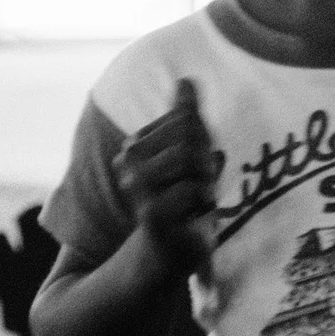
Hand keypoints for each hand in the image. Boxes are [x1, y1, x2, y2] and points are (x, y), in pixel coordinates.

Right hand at [112, 78, 218, 276]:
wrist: (165, 256)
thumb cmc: (180, 203)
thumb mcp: (184, 156)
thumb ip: (185, 119)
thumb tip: (186, 80)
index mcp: (135, 145)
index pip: (185, 118)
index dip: (201, 141)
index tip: (194, 167)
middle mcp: (128, 163)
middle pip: (189, 137)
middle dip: (204, 160)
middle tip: (198, 188)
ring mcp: (137, 189)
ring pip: (192, 160)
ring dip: (205, 181)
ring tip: (197, 202)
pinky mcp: (153, 216)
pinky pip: (191, 190)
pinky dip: (203, 200)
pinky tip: (195, 215)